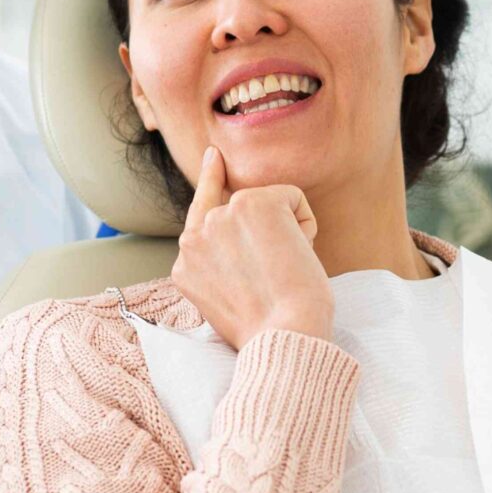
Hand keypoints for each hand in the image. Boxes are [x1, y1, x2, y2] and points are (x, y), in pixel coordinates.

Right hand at [170, 146, 333, 347]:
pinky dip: (306, 225)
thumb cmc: (268, 331)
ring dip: (287, 234)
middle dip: (268, 236)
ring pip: (268, 205)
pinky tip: (298, 255)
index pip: (198, 213)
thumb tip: (246, 240)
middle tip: (276, 278)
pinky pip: (293, 197)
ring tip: (285, 271)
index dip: (210, 180)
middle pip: (242, 212)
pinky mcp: (252, 203)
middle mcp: (195, 237)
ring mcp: (220, 217)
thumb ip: (222, 266)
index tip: (215, 157)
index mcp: (186, 265)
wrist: (283, 335)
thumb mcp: (227, 301)